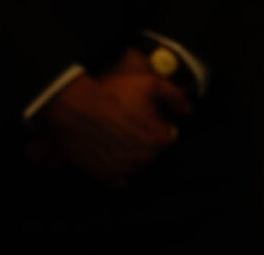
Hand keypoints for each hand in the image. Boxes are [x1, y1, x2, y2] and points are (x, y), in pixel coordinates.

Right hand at [36, 70, 185, 186]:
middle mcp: (144, 159)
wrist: (76, 107)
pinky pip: (118, 179)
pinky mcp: (104, 176)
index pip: (168, 135)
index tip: (146, 115)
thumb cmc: (114, 94)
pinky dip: (118, 170)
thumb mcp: (151, 84)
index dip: (158, 123)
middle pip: (152, 151)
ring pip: (136, 164)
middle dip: (145, 138)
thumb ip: (175, 97)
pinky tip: (112, 154)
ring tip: (118, 134)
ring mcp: (123, 170)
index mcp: (159, 139)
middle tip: (130, 122)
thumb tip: (187, 110)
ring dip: (132, 153)